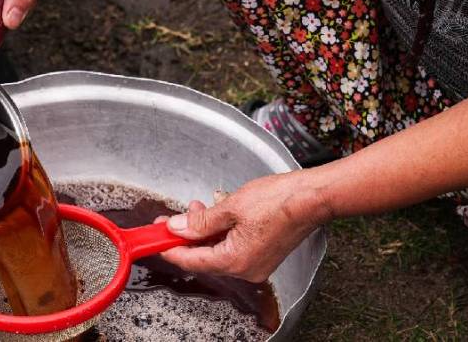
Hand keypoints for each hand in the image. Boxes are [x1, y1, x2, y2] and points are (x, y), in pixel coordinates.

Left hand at [158, 170, 332, 282]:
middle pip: (204, 256)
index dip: (170, 247)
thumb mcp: (230, 207)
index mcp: (235, 261)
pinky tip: (215, 214)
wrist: (313, 198)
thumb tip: (177, 228)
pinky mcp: (263, 255)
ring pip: (218, 250)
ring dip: (204, 230)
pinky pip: (232, 247)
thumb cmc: (279, 200)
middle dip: (187, 235)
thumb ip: (200, 222)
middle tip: (171, 217)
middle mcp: (246, 269)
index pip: (191, 260)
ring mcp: (256, 264)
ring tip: (197, 207)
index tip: (154, 238)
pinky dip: (221, 233)